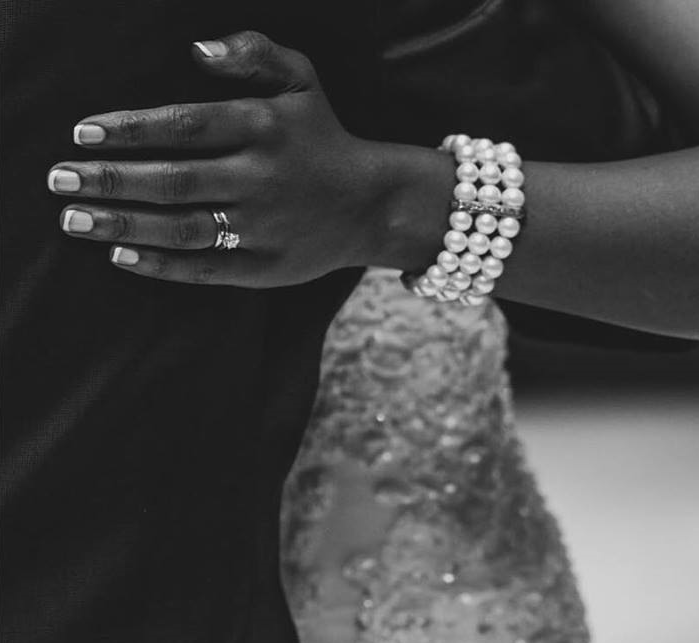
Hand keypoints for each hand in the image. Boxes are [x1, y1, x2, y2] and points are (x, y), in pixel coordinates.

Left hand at [46, 31, 390, 287]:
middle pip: (173, 181)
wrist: (372, 204)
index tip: (83, 133)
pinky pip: (206, 267)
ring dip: (123, 225)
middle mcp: (260, 179)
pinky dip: (162, 264)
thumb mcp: (302, 79)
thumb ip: (254, 52)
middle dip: (110, 180)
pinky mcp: (266, 267)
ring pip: (182, 227)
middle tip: (58, 181)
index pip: (184, 126)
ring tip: (74, 221)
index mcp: (263, 128)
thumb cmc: (323, 138)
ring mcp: (262, 228)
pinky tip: (122, 256)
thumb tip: (196, 52)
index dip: (130, 130)